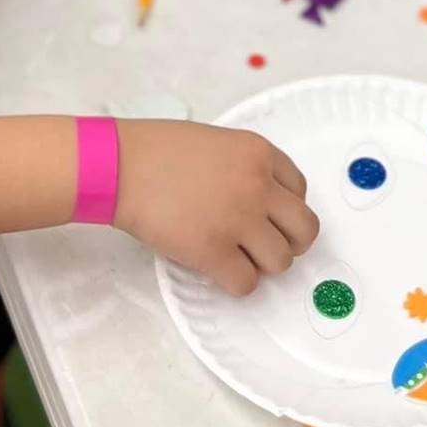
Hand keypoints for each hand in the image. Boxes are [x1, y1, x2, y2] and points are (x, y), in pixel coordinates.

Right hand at [114, 120, 318, 295]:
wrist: (122, 166)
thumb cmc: (159, 150)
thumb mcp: (217, 142)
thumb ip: (245, 167)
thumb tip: (261, 202)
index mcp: (259, 153)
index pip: (301, 190)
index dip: (285, 209)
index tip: (268, 216)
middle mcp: (258, 186)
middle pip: (305, 230)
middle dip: (289, 242)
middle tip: (263, 244)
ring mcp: (239, 220)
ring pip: (281, 262)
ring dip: (261, 264)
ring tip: (235, 255)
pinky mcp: (214, 252)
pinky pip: (247, 284)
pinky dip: (235, 282)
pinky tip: (217, 267)